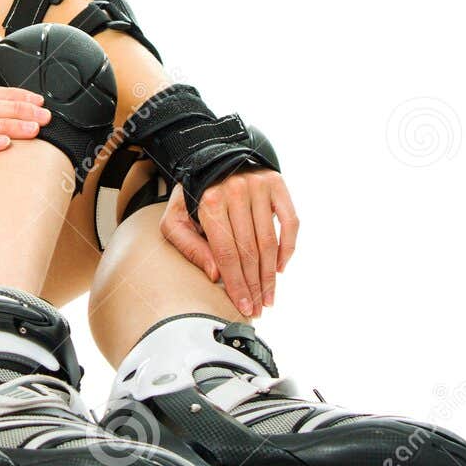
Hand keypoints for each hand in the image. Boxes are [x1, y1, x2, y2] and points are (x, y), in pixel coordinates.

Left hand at [159, 168, 297, 321]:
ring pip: (269, 241)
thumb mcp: (176, 219)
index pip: (227, 253)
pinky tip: (281, 268)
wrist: (211, 157)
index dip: (236, 283)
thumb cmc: (192, 196)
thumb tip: (216, 274)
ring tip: (269, 297)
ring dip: (271, 275)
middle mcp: (236, 191)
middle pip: (249, 251)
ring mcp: (259, 186)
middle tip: (258, 308)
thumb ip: (189, 246)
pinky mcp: (276, 183)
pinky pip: (290, 222)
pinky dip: (288, 247)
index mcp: (210, 202)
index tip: (243, 306)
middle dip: (255, 285)